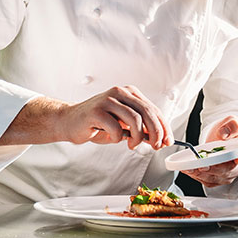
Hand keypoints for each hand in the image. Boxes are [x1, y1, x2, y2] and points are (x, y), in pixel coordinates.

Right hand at [54, 85, 170, 149]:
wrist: (69, 121)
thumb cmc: (96, 123)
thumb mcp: (122, 124)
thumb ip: (140, 128)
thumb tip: (158, 138)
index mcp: (128, 93)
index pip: (153, 109)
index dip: (164, 126)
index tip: (168, 140)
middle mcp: (119, 92)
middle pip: (147, 112)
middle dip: (156, 132)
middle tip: (155, 145)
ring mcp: (107, 100)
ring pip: (135, 119)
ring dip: (138, 137)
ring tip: (133, 145)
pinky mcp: (96, 110)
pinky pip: (116, 127)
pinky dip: (118, 137)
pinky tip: (114, 138)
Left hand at [182, 115, 237, 186]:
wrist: (219, 137)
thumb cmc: (227, 131)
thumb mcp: (231, 123)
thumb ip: (232, 125)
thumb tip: (224, 134)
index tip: (237, 159)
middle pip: (228, 171)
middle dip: (214, 169)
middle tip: (202, 166)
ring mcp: (227, 175)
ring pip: (216, 178)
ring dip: (201, 174)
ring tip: (189, 168)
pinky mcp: (216, 179)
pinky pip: (207, 180)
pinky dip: (196, 176)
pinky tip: (188, 170)